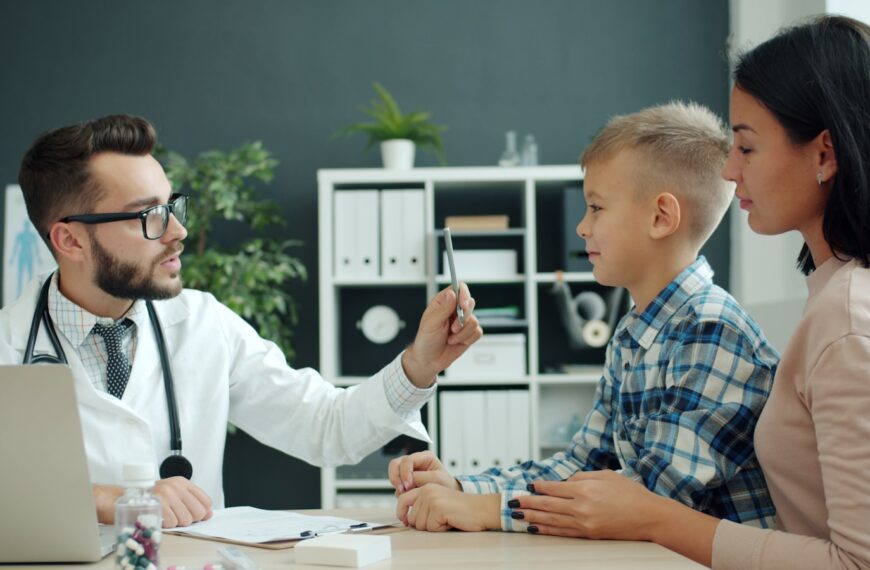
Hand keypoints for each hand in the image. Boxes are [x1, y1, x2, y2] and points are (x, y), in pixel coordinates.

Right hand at [92, 477, 213, 527]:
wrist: (121, 499)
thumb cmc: (148, 499)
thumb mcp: (172, 494)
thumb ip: (191, 502)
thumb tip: (208, 514)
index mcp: (182, 482)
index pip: (206, 501)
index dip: (202, 512)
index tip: (193, 514)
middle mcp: (176, 486)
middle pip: (199, 512)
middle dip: (189, 519)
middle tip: (175, 516)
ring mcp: (167, 494)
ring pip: (186, 519)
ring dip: (176, 523)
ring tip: (165, 515)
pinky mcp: (158, 504)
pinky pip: (172, 523)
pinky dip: (166, 525)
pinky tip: (158, 518)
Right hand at [389, 451, 459, 494]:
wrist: (446, 495)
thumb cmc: (445, 485)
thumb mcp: (437, 479)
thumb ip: (421, 477)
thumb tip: (407, 480)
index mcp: (424, 457)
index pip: (407, 460)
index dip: (405, 473)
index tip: (408, 485)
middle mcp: (415, 461)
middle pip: (396, 463)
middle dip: (396, 477)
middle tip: (401, 489)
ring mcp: (408, 470)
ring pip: (393, 471)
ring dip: (395, 483)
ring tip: (402, 493)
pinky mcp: (405, 480)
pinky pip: (396, 482)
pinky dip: (398, 489)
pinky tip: (405, 495)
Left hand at [396, 484, 499, 531]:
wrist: (480, 508)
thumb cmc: (461, 509)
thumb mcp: (438, 501)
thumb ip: (422, 504)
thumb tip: (406, 517)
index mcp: (426, 486)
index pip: (402, 499)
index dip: (401, 513)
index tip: (405, 520)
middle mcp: (427, 490)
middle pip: (411, 517)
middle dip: (423, 523)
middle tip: (439, 519)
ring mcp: (431, 498)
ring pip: (419, 524)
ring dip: (432, 526)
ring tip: (446, 519)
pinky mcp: (437, 507)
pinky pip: (430, 527)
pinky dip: (440, 529)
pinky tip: (449, 521)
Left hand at [402, 283, 482, 386]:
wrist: (430, 360)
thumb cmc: (426, 340)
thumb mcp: (431, 323)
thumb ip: (444, 308)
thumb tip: (452, 293)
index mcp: (443, 302)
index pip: (459, 288)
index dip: (464, 294)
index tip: (463, 305)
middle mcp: (454, 309)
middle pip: (470, 303)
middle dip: (462, 319)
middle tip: (452, 329)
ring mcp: (463, 321)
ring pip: (474, 320)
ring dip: (462, 333)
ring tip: (450, 338)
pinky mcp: (469, 333)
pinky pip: (477, 332)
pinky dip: (467, 339)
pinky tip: (456, 342)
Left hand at [510, 470, 664, 539]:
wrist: (649, 517)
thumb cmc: (630, 493)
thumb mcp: (606, 475)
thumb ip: (582, 476)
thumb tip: (565, 480)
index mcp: (585, 488)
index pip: (554, 487)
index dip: (539, 487)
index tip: (528, 485)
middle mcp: (581, 506)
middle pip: (548, 504)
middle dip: (528, 503)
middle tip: (512, 502)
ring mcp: (584, 522)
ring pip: (552, 519)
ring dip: (532, 517)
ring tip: (517, 515)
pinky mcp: (589, 534)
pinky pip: (563, 532)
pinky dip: (547, 530)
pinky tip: (535, 528)